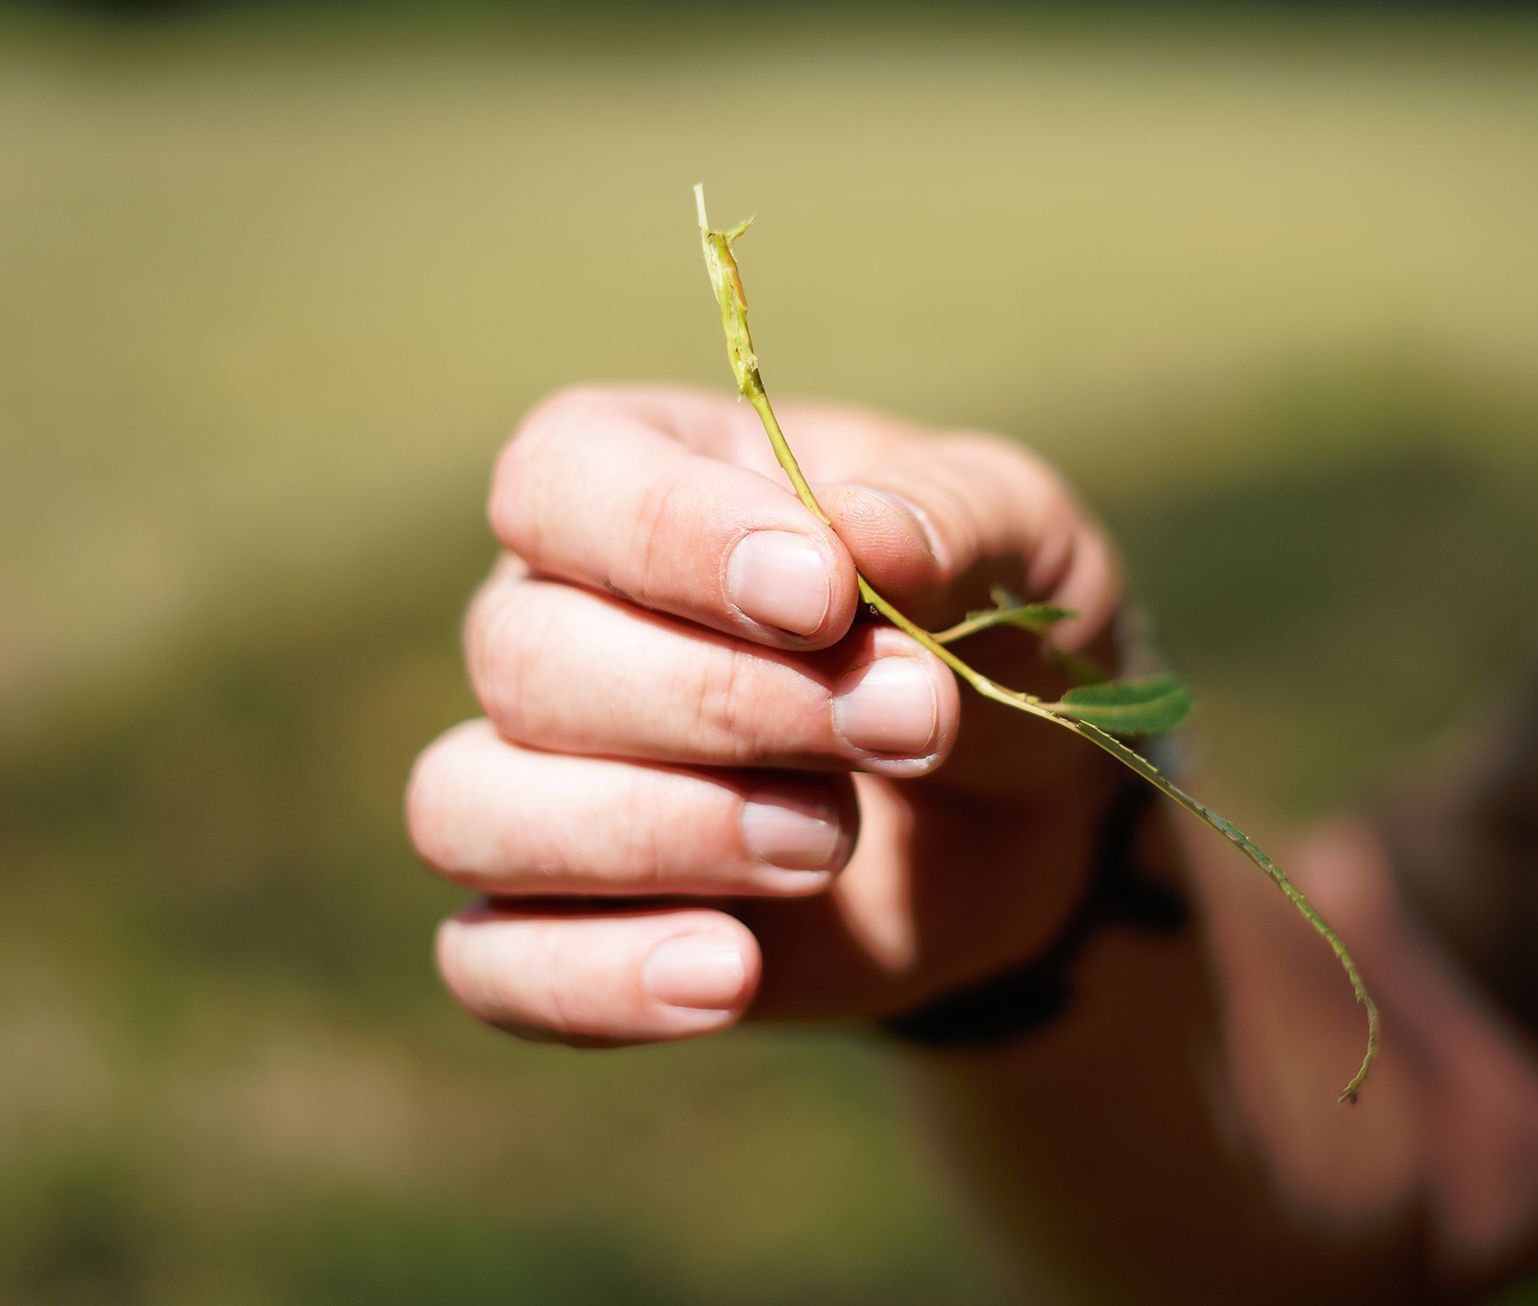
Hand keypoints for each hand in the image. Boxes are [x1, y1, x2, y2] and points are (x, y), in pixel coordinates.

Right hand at [406, 385, 1128, 1043]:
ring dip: (658, 833)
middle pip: (526, 656)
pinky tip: (730, 976)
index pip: (564, 481)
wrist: (1023, 811)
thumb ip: (952, 522)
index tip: (825, 596)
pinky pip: (492, 965)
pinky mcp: (564, 925)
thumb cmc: (991, 631)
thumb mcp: (1021, 542)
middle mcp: (554, 617)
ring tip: (829, 844)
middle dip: (723, 702)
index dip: (672, 537)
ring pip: (472, 807)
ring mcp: (540, 780)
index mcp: (640, 477)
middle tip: (905, 724)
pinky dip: (595, 978)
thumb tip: (863, 536)